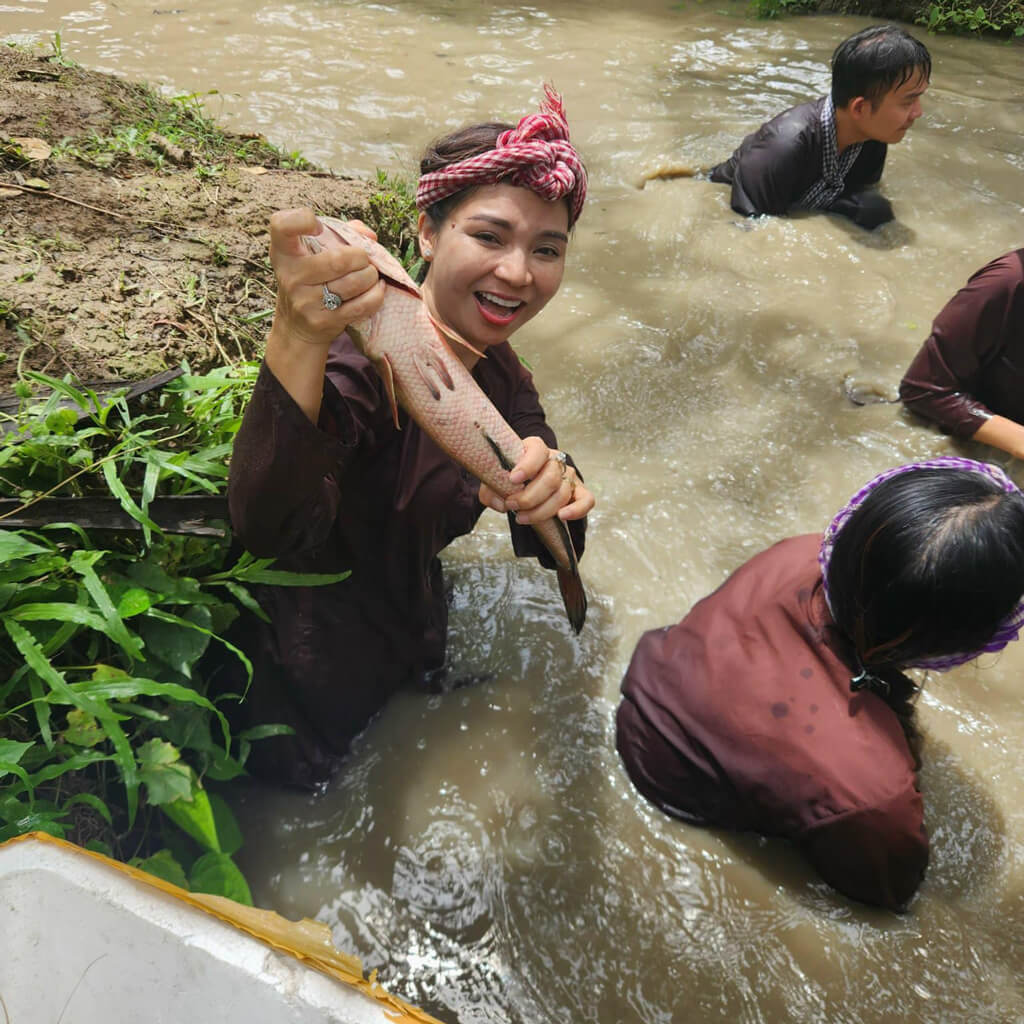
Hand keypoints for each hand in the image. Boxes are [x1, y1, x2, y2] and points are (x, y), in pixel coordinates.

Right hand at [267, 207, 385, 348]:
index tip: (317, 227)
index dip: (302, 220)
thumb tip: (369, 236)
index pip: (282, 226)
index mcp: (284, 252)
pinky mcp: (324, 321)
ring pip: (354, 282)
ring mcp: (306, 301)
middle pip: (339, 260)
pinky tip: (375, 288)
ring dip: (371, 276)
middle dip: (361, 257)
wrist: (297, 326)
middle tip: (363, 259)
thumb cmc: (311, 279)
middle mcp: (291, 276)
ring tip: (370, 275)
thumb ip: (339, 233)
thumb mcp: (312, 252)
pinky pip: (362, 305)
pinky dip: (376, 294)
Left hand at [478, 436, 594, 523]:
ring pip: (562, 493)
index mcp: (535, 449)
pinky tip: (561, 517)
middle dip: (529, 497)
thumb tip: (501, 503)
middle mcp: (555, 460)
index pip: (537, 451)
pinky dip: (577, 510)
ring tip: (522, 518)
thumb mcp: (494, 479)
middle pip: (550, 478)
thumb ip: (491, 490)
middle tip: (512, 506)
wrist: (526, 481)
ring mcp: (569, 476)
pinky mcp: (579, 492)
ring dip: (541, 510)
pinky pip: (586, 500)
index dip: (527, 466)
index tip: (513, 479)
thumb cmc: (510, 478)